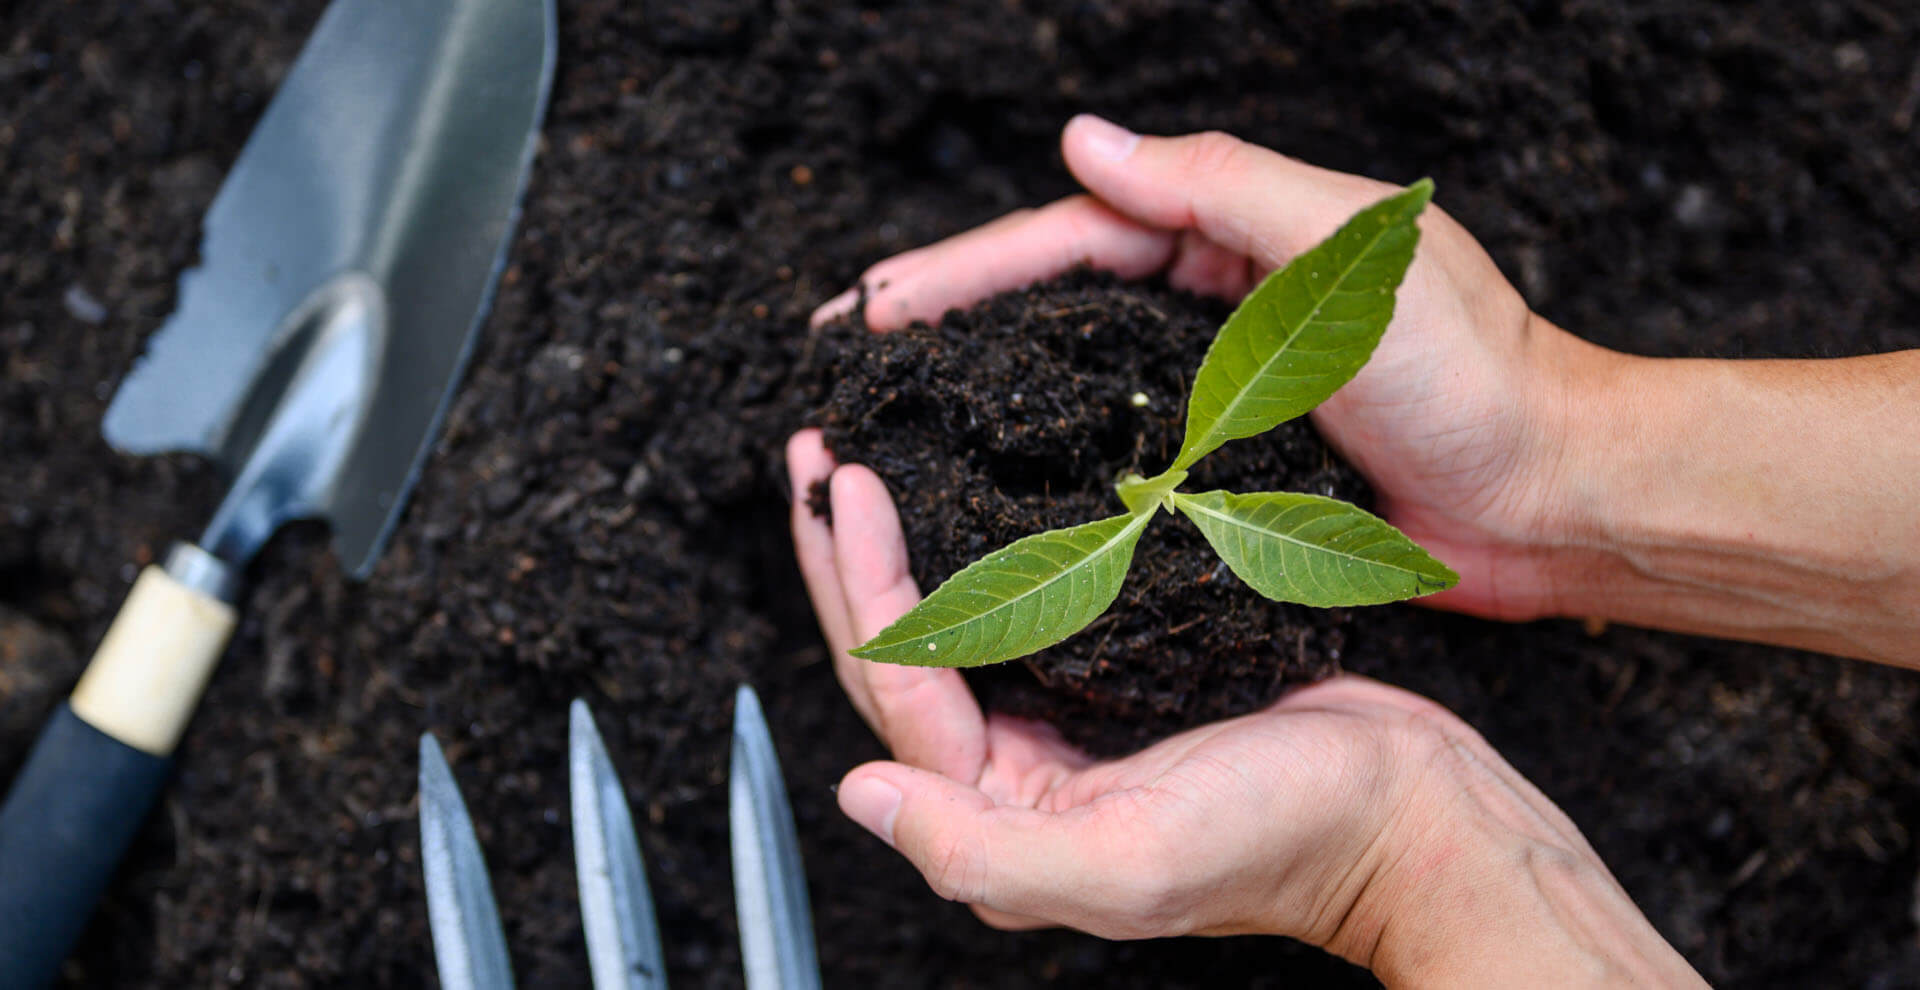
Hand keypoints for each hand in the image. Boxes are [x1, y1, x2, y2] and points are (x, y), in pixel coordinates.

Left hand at [786, 430, 1700, 984]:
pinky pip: (1035, 596)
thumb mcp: (1130, 861)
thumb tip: (858, 797)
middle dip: (852, 553)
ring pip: (963, 615)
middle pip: (909, 648)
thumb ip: (982, 848)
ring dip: (908, 538)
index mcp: (1004, 815)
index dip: (861, 584)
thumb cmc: (1288, 840)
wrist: (1412, 813)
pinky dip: (992, 538)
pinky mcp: (1124, 670)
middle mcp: (1020, 769)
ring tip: (868, 457)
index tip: (843, 483)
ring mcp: (1071, 716)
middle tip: (817, 452)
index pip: (900, 689)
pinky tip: (975, 485)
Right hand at [812, 115, 1611, 621]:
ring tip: (889, 417)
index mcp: (1238, 233)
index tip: (879, 302)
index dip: (968, 268)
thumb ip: (1217, 187)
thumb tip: (1084, 143)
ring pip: (1076, 377)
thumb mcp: (1346, 252)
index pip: (1075, 236)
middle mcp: (1219, 304)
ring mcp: (1222, 388)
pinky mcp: (1235, 469)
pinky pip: (1122, 452)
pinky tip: (994, 486)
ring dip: (984, 389)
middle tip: (849, 354)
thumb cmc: (1473, 374)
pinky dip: (1051, 460)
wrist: (1553, 498)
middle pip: (1054, 302)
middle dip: (947, 321)